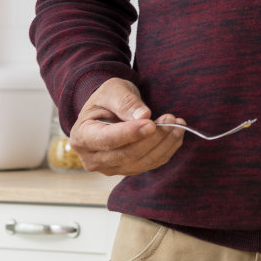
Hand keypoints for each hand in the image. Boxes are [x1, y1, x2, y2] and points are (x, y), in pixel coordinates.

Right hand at [68, 77, 186, 176]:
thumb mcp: (113, 90)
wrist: (109, 110)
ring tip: (178, 124)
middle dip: (153, 138)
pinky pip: (149, 165)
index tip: (151, 123)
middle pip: (127, 154)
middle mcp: (92, 158)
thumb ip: (125, 102)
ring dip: (164, 145)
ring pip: (141, 162)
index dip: (130, 133)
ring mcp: (109, 168)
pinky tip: (176, 135)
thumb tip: (144, 116)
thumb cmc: (108, 98)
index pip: (107, 140)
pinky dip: (166, 151)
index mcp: (82, 136)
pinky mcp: (126, 170)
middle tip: (171, 119)